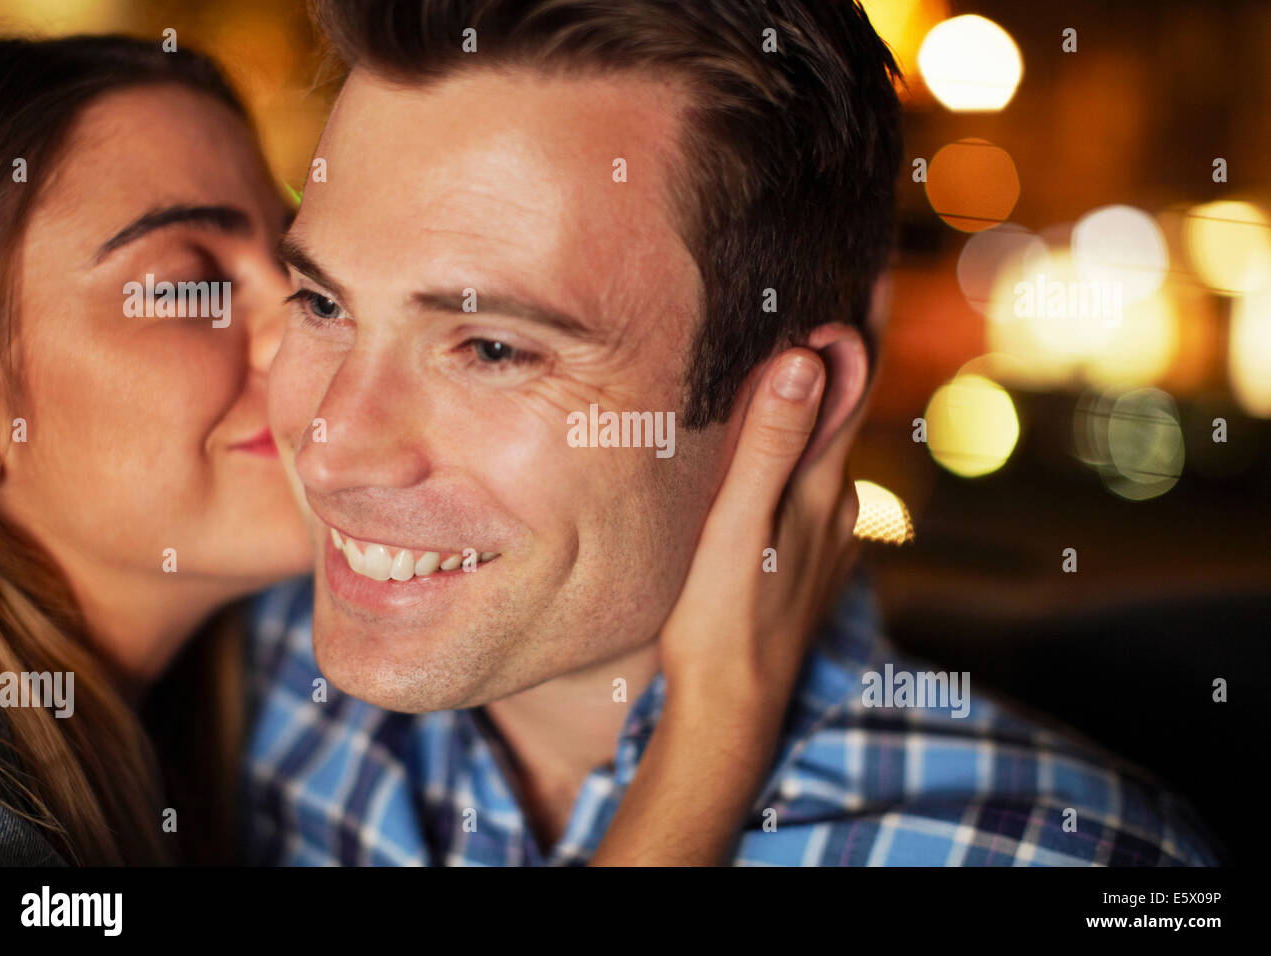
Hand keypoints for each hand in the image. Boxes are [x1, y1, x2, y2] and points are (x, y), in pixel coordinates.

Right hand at [591, 341, 862, 864]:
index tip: (871, 265)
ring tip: (788, 359)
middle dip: (835, 353)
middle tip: (820, 293)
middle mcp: (839, 503)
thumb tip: (804, 359)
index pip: (854, 382)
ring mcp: (829, 533)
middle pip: (841, 408)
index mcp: (821, 485)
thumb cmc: (724, 621)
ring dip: (813, 403)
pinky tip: (774, 452)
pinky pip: (810, 483)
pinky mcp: (809, 555)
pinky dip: (799, 451)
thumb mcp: (740, 527)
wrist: (734, 708)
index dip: (862, 323)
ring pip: (823, 448)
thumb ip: (770, 445)